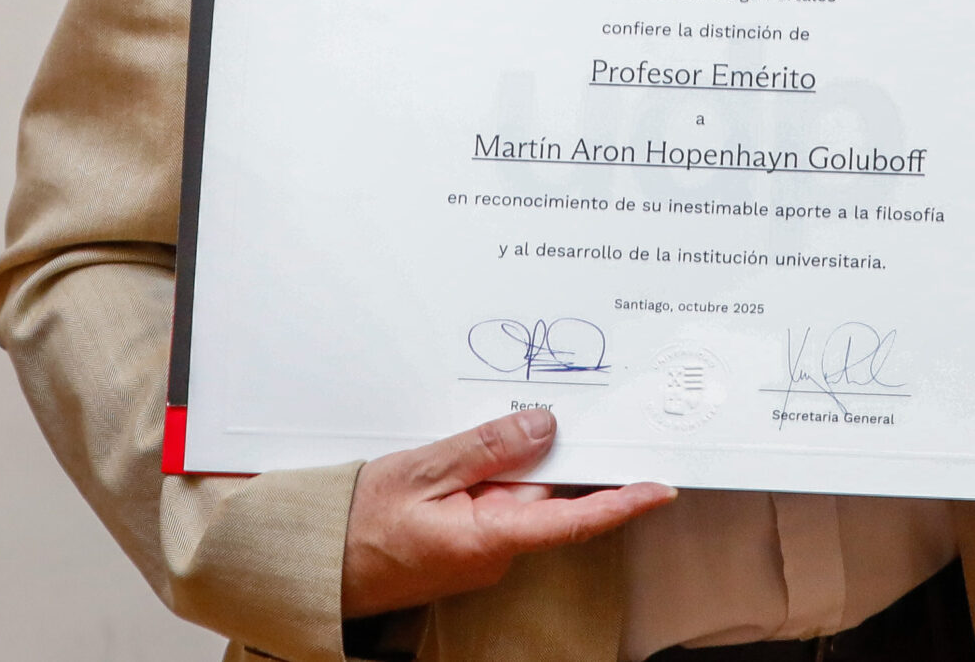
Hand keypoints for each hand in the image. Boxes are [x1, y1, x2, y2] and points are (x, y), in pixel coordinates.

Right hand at [340, 409, 674, 617]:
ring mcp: (481, 549)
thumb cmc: (355, 525)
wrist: (312, 564)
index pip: (574, 522)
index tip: (661, 487)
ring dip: (522, 461)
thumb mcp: (421, 472)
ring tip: (517, 416)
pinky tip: (484, 446)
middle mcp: (495, 552)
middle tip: (584, 409)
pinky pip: (497, 501)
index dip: (623, 503)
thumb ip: (486, 449)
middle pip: (551, 497)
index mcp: (489, 539)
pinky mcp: (466, 541)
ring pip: (522, 495)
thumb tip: (545, 425)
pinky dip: (499, 472)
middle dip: (563, 456)